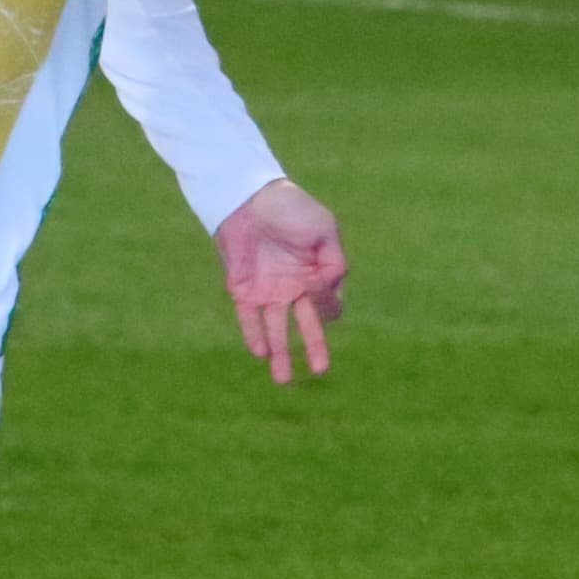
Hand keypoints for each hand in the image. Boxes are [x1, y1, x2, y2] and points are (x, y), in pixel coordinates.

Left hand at [216, 179, 346, 384]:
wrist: (249, 198)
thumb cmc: (292, 209)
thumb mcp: (325, 230)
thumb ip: (335, 262)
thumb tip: (327, 290)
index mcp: (319, 275)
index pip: (330, 304)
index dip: (328, 303)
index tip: (319, 287)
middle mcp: (296, 289)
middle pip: (308, 326)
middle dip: (315, 349)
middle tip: (320, 371)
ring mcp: (270, 292)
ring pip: (278, 330)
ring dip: (281, 354)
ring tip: (282, 380)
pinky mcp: (244, 290)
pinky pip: (249, 318)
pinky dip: (254, 335)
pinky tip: (260, 353)